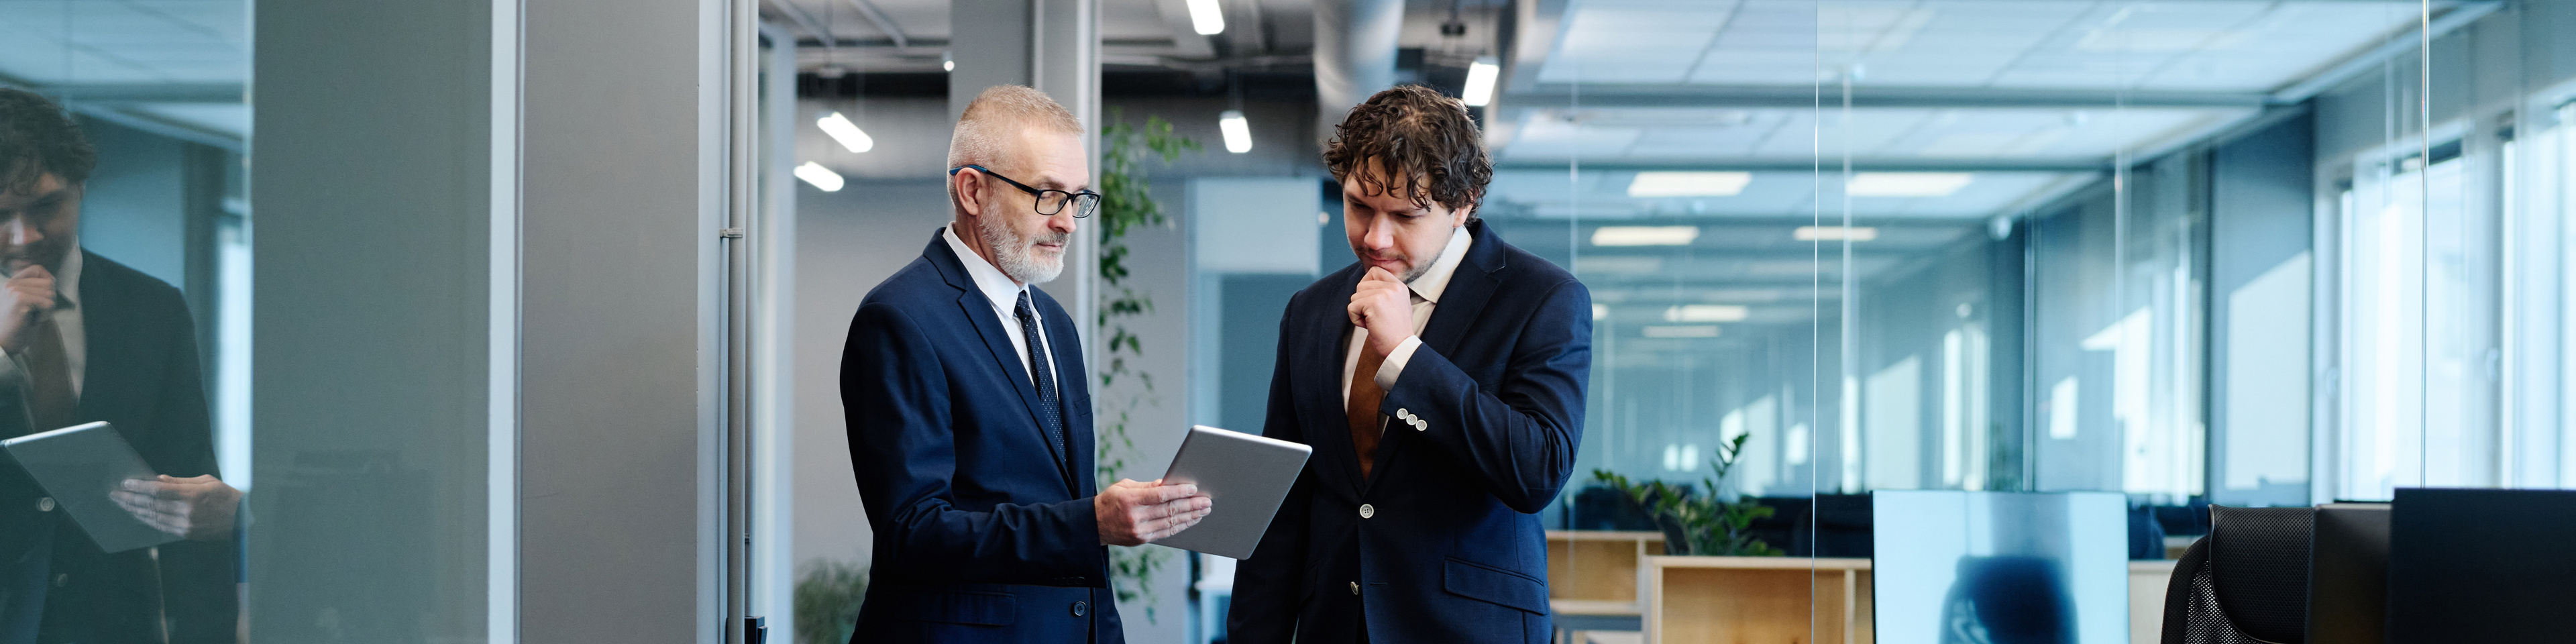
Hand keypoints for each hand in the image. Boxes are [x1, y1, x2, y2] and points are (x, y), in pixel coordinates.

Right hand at [0, 265, 53, 353]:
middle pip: (49, 282)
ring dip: (46, 310)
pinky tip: (30, 321)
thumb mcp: (26, 305)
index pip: (37, 269)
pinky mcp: (20, 299)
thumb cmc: (16, 329)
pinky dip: (44, 316)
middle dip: (48, 301)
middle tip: (33, 314)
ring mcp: (14, 290)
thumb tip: (51, 280)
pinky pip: (48, 304)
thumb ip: (34, 291)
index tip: (41, 300)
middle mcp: (11, 284)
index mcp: (11, 284)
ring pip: (50, 294)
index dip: (47, 282)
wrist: (2, 345)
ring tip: (30, 318)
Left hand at [112, 475, 241, 540]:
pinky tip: (137, 514)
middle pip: (151, 505)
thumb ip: (180, 481)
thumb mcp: (207, 481)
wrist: (242, 519)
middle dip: (130, 499)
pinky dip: (146, 520)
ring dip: (134, 510)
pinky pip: (160, 527)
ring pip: (152, 517)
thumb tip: (157, 479)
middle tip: (115, 494)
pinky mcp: (186, 534)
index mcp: (193, 495)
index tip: (125, 483)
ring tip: (122, 504)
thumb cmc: (227, 496)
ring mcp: (186, 525)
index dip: (139, 487)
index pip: (158, 491)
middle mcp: (187, 512)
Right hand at [1095, 478, 1209, 545]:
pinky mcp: (1142, 540)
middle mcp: (1135, 517)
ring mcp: (1139, 531)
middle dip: (1190, 505)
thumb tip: (1168, 484)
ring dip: (1190, 517)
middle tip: (1206, 501)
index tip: (1193, 489)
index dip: (1178, 492)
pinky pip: (1166, 532)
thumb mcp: (1124, 487)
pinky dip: (1180, 526)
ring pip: (1170, 523)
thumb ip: (1147, 486)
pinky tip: (1191, 520)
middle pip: (1169, 510)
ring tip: (1204, 510)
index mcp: (1130, 500)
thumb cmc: (1110, 501)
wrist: (1093, 525)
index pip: (1159, 495)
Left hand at [1346, 267, 1413, 356]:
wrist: (1401, 348)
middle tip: (1375, 316)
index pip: (1375, 271)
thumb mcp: (1396, 305)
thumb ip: (1384, 292)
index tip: (1371, 301)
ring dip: (1359, 312)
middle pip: (1361, 285)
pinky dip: (1355, 319)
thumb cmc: (1395, 332)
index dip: (1366, 284)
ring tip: (1373, 322)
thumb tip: (1363, 285)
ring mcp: (1384, 294)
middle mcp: (1393, 287)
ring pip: (1354, 296)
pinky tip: (1369, 326)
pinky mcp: (1374, 303)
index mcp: (1399, 286)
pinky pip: (1351, 307)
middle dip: (1362, 302)